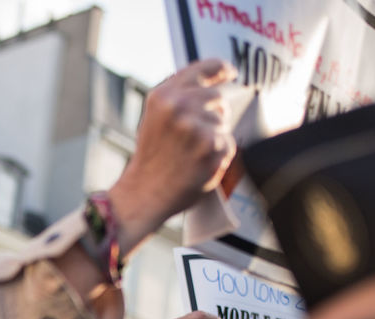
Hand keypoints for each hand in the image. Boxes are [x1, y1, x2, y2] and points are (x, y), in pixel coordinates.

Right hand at [108, 59, 237, 251]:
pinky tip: (199, 163)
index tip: (230, 71)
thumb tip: (213, 81)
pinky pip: (228, 143)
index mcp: (163, 95)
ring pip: (222, 121)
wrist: (145, 193)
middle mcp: (178, 106)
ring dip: (214, 135)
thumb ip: (178, 96)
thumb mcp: (155, 117)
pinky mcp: (210, 146)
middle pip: (217, 97)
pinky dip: (219, 155)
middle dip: (212, 113)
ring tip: (192, 152)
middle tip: (196, 135)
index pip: (202, 69)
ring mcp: (195, 125)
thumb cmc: (153, 157)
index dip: (220, 69)